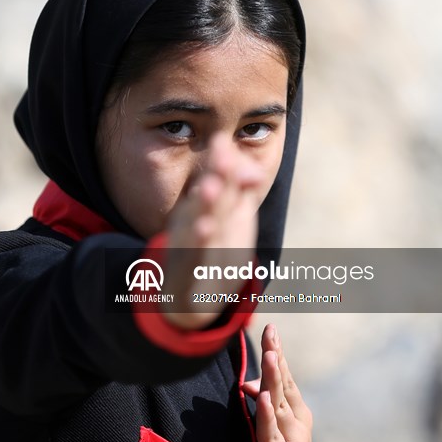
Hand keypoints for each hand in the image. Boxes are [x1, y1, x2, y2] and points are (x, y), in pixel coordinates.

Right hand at [162, 133, 262, 329]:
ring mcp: (188, 248)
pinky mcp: (187, 276)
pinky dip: (196, 246)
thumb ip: (240, 189)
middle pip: (209, 200)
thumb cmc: (211, 249)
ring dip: (203, 208)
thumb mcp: (228, 219)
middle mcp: (193, 224)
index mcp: (204, 209)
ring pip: (198, 226)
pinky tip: (202, 230)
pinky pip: (191, 260)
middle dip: (215, 178)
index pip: (215, 182)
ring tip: (208, 190)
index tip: (223, 141)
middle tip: (222, 158)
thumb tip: (255, 171)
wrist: (188, 299)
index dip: (220, 163)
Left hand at [242, 324, 315, 441]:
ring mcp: (292, 439)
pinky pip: (271, 434)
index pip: (286, 376)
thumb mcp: (272, 427)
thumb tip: (246, 384)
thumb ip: (262, 404)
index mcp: (296, 411)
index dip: (278, 352)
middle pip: (284, 383)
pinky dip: (266, 415)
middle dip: (276, 356)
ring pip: (279, 404)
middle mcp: (297, 420)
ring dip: (274, 378)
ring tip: (269, 355)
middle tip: (271, 332)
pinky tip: (262, 398)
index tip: (271, 328)